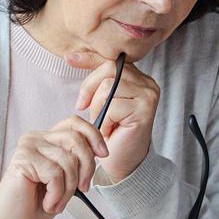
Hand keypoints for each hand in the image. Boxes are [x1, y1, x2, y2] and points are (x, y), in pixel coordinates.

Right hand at [0, 116, 109, 218]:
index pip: (75, 123)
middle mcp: (36, 138)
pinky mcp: (22, 160)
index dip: (93, 136)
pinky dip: (57, 194)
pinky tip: (48, 203)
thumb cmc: (36, 204)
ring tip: (57, 202)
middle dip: (86, 168)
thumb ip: (76, 162)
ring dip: (68, 188)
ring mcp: (27, 147)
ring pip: (67, 160)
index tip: (103, 154)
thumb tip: (98, 151)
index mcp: (47, 139)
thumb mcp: (65, 180)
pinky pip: (55, 174)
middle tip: (83, 189)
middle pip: (76, 140)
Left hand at [68, 51, 160, 183]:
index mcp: (138, 78)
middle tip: (84, 108)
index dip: (89, 58)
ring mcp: (148, 95)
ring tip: (104, 123)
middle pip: (109, 69)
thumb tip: (71, 56)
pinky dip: (105, 121)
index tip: (69, 58)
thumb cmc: (111, 134)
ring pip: (108, 87)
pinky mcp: (145, 109)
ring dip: (98, 108)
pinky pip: (112, 106)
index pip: (112, 60)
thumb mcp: (101, 102)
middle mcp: (148, 83)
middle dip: (90, 88)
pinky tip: (110, 131)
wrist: (122, 162)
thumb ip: (97, 80)